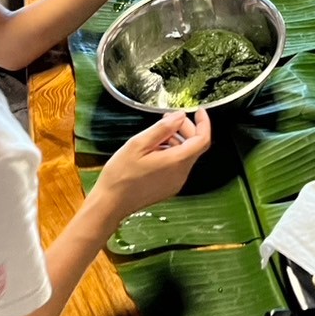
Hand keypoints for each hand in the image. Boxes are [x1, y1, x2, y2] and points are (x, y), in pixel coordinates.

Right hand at [89, 110, 211, 220]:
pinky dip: (172, 153)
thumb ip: (162, 129)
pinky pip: (178, 166)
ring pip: (186, 156)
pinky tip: (154, 150)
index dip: (203, 123)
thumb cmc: (121, 174)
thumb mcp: (138, 144)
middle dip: (185, 129)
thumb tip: (180, 116)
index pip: (202, 140)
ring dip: (177, 141)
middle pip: (194, 146)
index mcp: (176, 162)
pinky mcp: (169, 188)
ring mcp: (176, 183)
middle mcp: (181, 174)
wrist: (110, 204)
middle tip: (167, 119)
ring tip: (155, 135)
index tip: (198, 111)